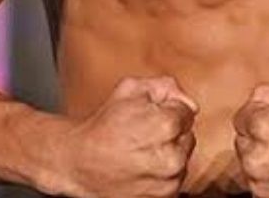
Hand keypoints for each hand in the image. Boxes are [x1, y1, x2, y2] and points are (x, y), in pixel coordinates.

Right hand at [60, 76, 197, 197]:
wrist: (78, 163)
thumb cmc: (103, 126)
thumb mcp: (131, 89)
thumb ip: (165, 87)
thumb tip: (189, 103)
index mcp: (166, 125)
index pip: (187, 112)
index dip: (168, 110)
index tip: (150, 115)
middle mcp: (171, 157)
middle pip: (187, 136)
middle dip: (170, 132)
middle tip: (142, 133)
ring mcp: (167, 182)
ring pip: (182, 158)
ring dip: (168, 153)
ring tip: (140, 151)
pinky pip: (174, 179)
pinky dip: (163, 173)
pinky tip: (142, 167)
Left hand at [233, 81, 268, 197]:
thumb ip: (268, 91)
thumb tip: (249, 101)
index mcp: (260, 123)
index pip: (240, 119)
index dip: (258, 118)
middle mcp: (255, 154)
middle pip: (242, 142)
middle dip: (258, 138)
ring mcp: (259, 180)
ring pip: (247, 164)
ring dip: (262, 158)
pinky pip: (257, 183)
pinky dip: (268, 178)